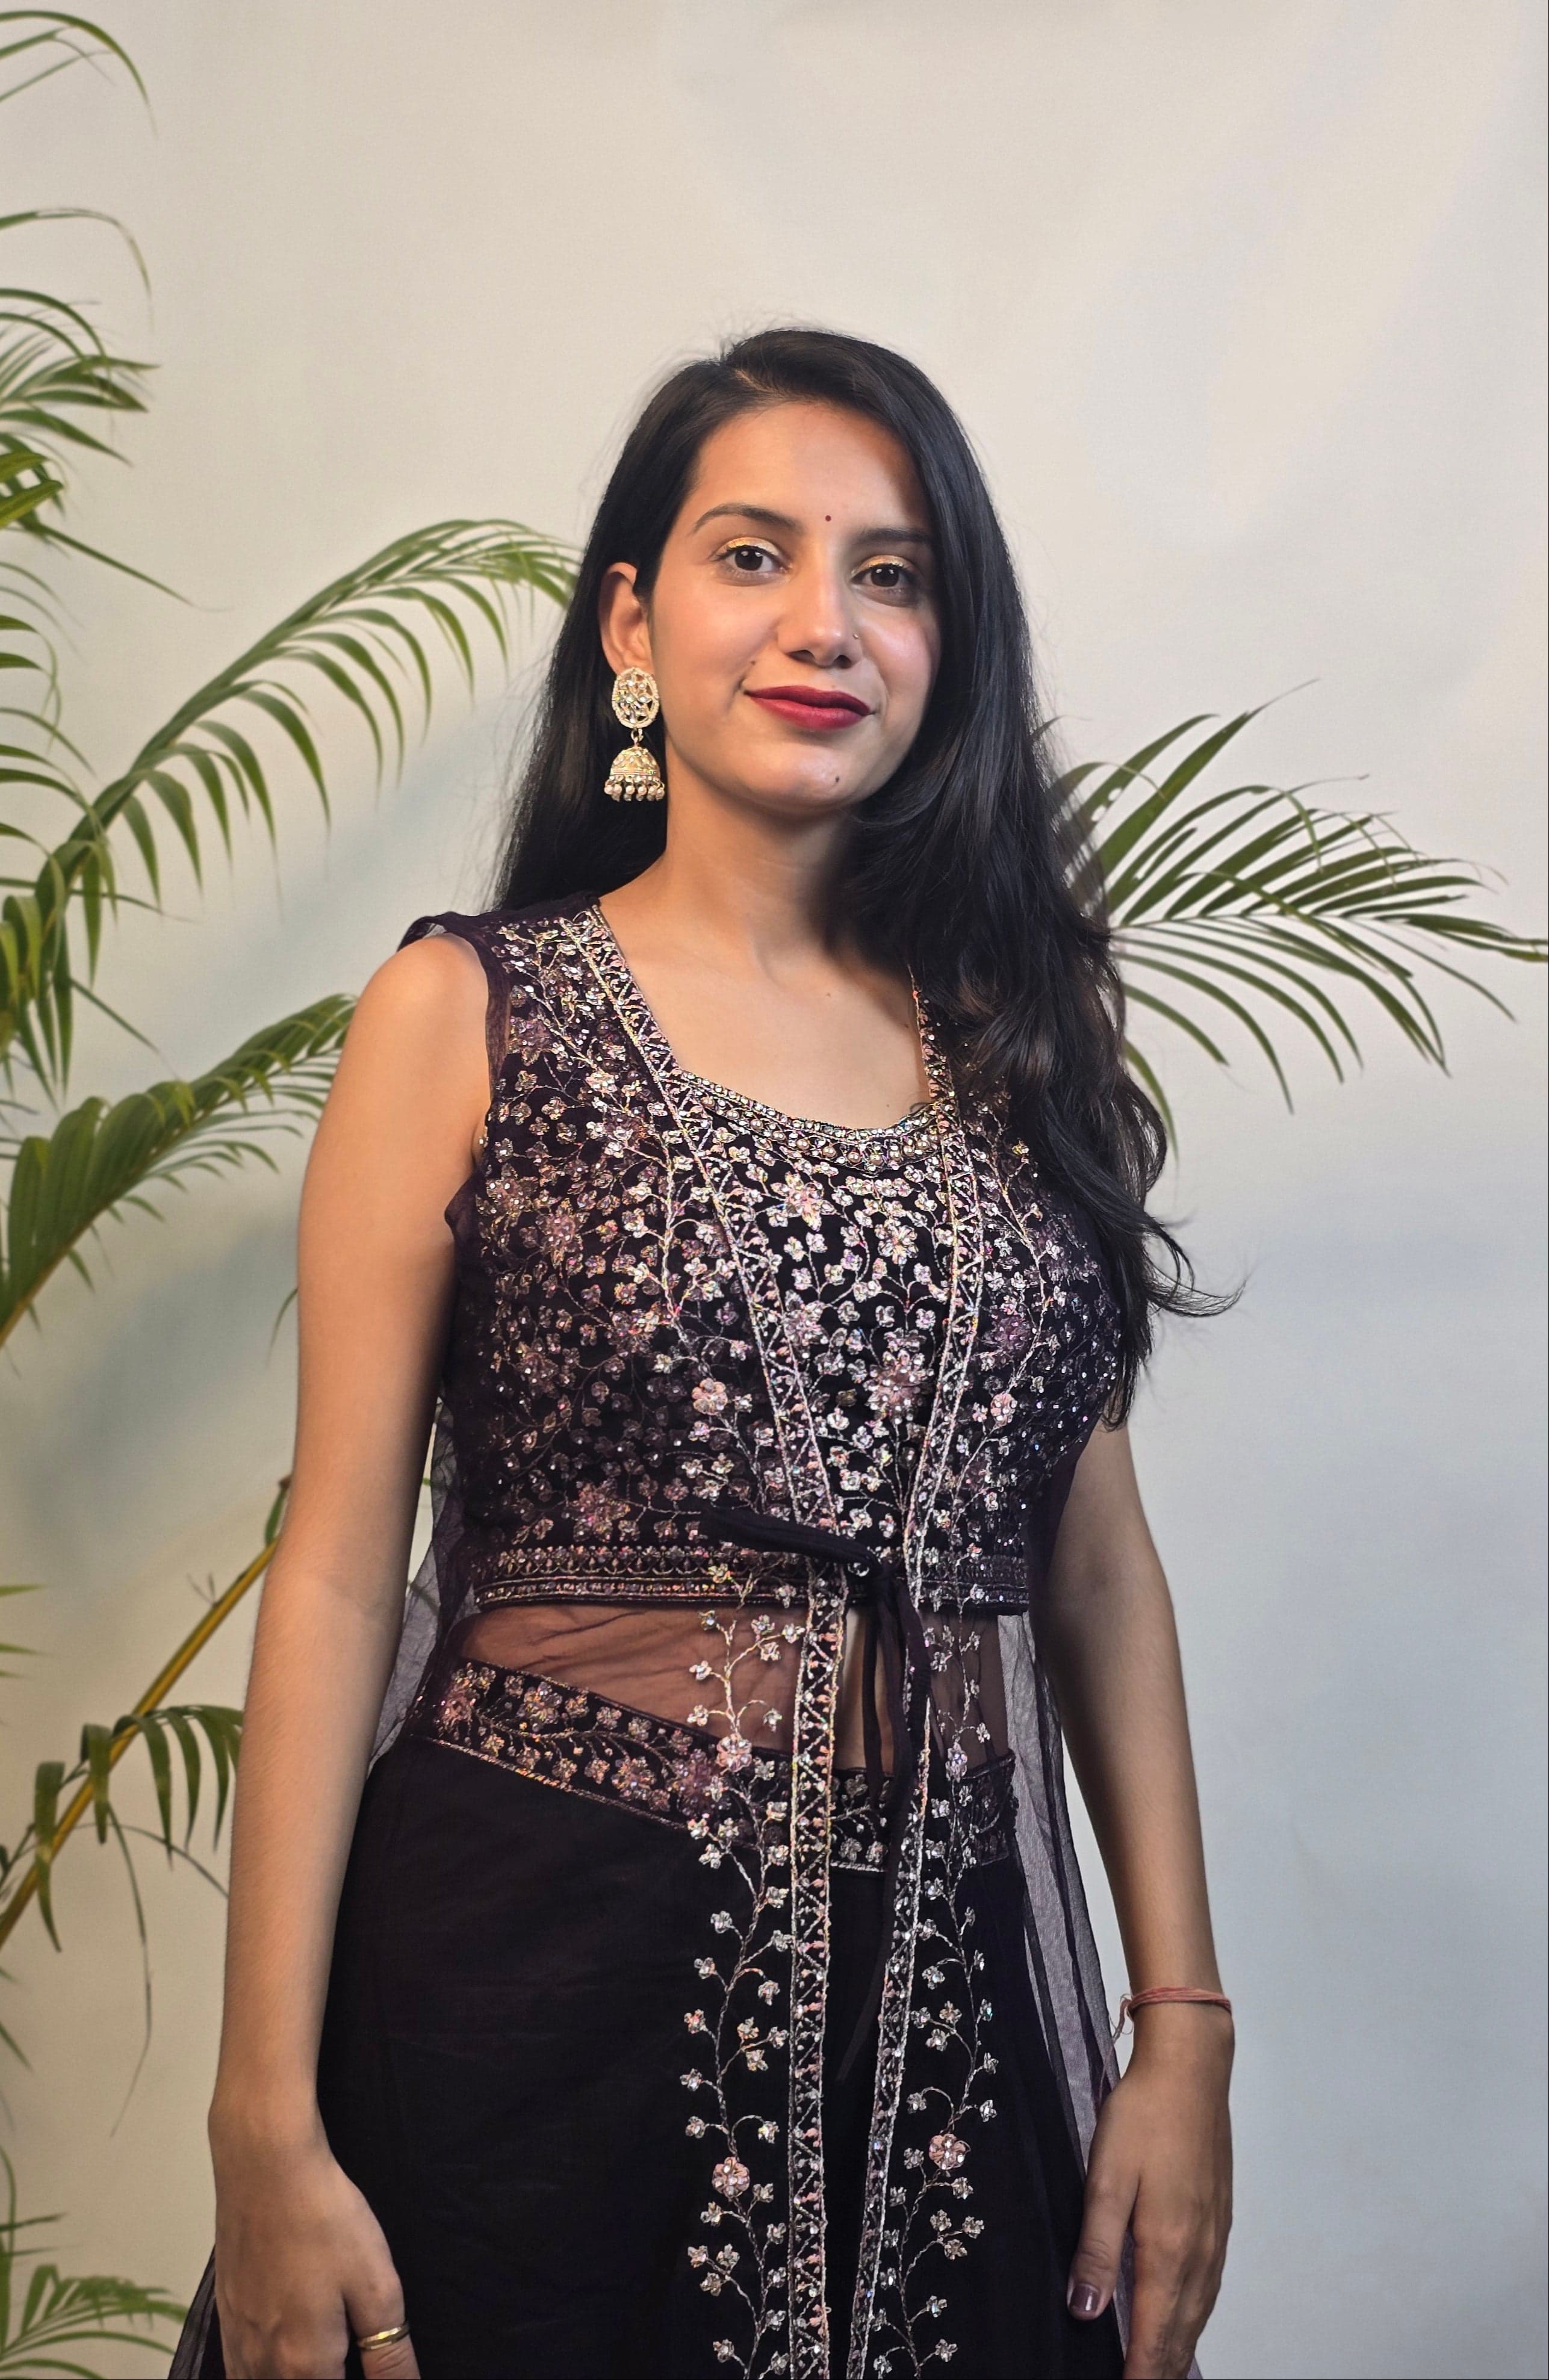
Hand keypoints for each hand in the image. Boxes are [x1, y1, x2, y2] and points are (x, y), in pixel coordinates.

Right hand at [210, 2113, 419, 2379]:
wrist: (263, 2167)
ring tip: (326, 2359)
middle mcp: (262, 2366)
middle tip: (350, 2360)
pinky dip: (262, 2374)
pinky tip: (284, 2355)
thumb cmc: (324, 2220)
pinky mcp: (225, 2318)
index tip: (370, 2368)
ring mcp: (237, 2343)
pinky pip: (239, 2372)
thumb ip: (389, 2352)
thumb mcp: (375, 2285)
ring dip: (294, 2379)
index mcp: (304, 2365)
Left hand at [1067, 2006, 1232, 2378]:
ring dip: (1179, 2347)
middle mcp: (1199, 2252)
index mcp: (1168, 2248)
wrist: (1191, 2069)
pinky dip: (1196, 2316)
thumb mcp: (1106, 2177)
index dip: (1139, 2371)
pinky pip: (1209, 2286)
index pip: (1153, 2332)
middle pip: (1181, 2332)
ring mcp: (1215, 2236)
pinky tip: (1186, 2316)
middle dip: (1161, 2367)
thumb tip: (1086, 2311)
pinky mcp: (1220, 2217)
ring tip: (1161, 2369)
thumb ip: (1097, 2248)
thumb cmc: (1143, 2116)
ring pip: (1199, 2311)